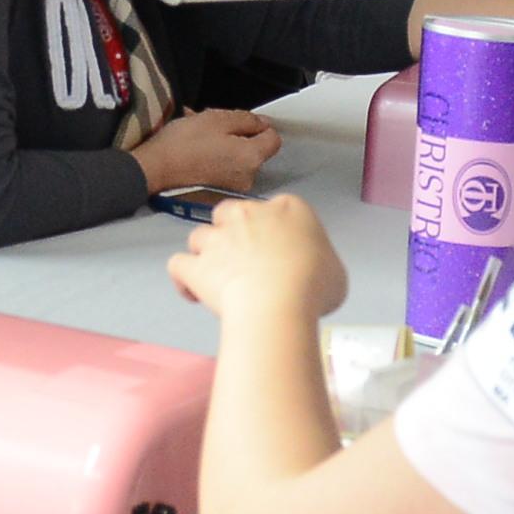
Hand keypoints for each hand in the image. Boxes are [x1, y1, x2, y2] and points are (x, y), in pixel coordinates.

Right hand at [133, 108, 281, 196]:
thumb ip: (247, 119)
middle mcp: (247, 177)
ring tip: (200, 135)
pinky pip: (225, 168)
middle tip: (215, 126)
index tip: (243, 121)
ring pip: (237, 158)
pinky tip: (197, 150)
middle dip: (238, 135)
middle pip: (254, 149)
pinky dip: (215, 157)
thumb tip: (262, 123)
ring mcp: (232, 187)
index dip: (261, 126)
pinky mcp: (218, 191)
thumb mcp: (218, 118)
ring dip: (225, 145)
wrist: (154, 169)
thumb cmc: (183, 144)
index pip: (274, 138)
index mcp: (251, 157)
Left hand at [165, 192, 345, 326]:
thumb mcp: (335, 272)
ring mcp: (218, 238)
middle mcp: (248, 215)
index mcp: (288, 209)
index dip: (274, 230)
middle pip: (229, 213)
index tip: (279, 252)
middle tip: (245, 260)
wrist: (279, 303)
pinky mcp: (197, 265)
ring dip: (205, 253)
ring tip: (217, 278)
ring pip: (200, 235)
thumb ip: (318, 263)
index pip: (277, 209)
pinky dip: (182, 278)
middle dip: (231, 231)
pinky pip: (178, 264)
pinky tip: (191, 292)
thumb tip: (309, 275)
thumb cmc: (314, 287)